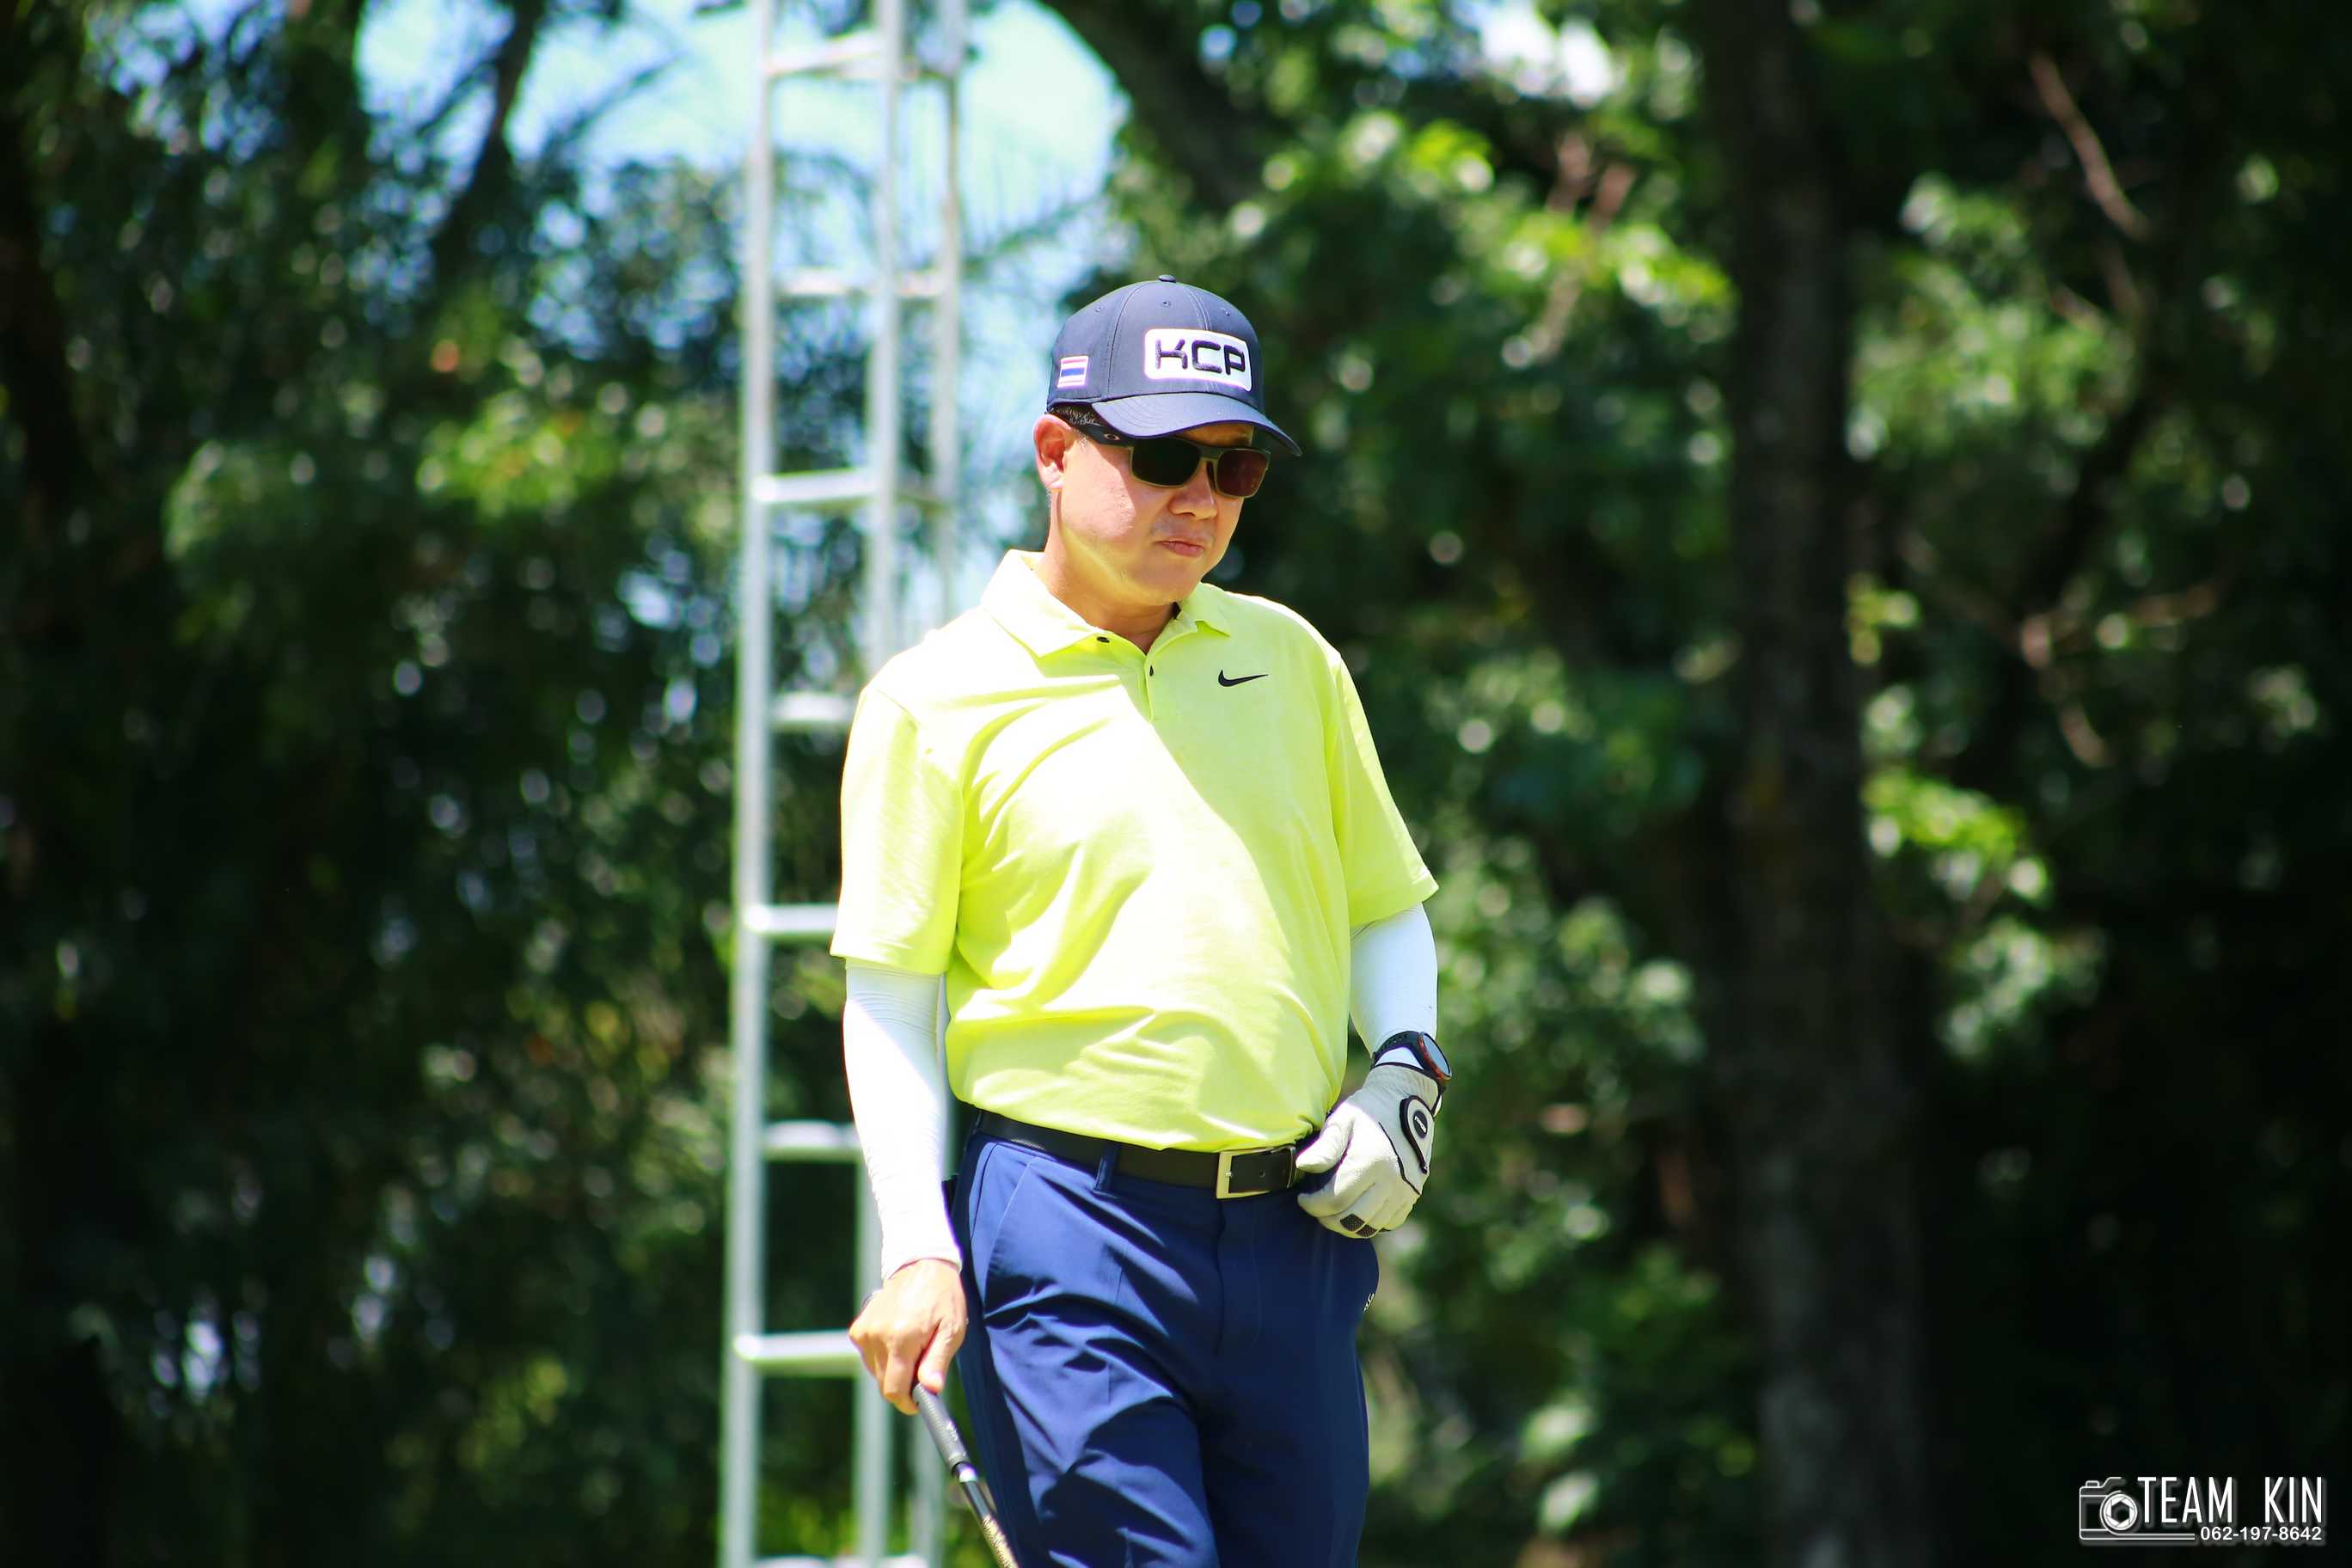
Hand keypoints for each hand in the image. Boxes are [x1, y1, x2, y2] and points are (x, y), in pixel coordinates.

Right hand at [849, 1257, 966, 1413]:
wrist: (920, 1266)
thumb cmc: (942, 1298)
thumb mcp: (952, 1329)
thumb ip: (938, 1361)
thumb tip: (931, 1389)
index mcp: (901, 1338)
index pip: (894, 1390)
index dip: (907, 1402)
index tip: (919, 1401)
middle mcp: (877, 1336)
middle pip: (885, 1383)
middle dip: (904, 1383)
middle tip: (923, 1365)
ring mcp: (864, 1332)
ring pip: (877, 1372)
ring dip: (894, 1369)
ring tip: (913, 1345)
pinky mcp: (858, 1330)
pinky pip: (870, 1358)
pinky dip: (884, 1356)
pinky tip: (898, 1338)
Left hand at [1295, 1059, 1439, 1236]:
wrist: (1406, 1101)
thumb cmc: (1368, 1111)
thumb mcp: (1342, 1120)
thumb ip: (1325, 1146)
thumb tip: (1302, 1166)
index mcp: (1371, 1161)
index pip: (1336, 1200)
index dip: (1314, 1205)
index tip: (1303, 1198)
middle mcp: (1391, 1180)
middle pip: (1352, 1220)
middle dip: (1327, 1219)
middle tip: (1315, 1208)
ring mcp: (1405, 1190)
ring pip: (1370, 1226)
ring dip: (1347, 1225)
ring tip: (1333, 1211)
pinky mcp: (1413, 1194)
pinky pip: (1388, 1223)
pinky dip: (1369, 1223)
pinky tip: (1356, 1210)